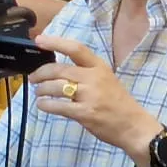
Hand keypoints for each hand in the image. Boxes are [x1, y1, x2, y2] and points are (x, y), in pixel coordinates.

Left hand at [28, 35, 161, 165]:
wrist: (133, 125)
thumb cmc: (116, 102)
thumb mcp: (105, 79)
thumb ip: (84, 72)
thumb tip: (55, 69)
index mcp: (99, 67)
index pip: (75, 48)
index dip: (55, 42)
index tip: (39, 40)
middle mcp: (94, 78)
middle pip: (59, 69)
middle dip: (40, 73)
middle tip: (33, 78)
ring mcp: (90, 95)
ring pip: (55, 87)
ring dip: (41, 89)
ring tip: (38, 92)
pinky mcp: (85, 112)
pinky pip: (57, 106)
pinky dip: (45, 104)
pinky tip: (43, 105)